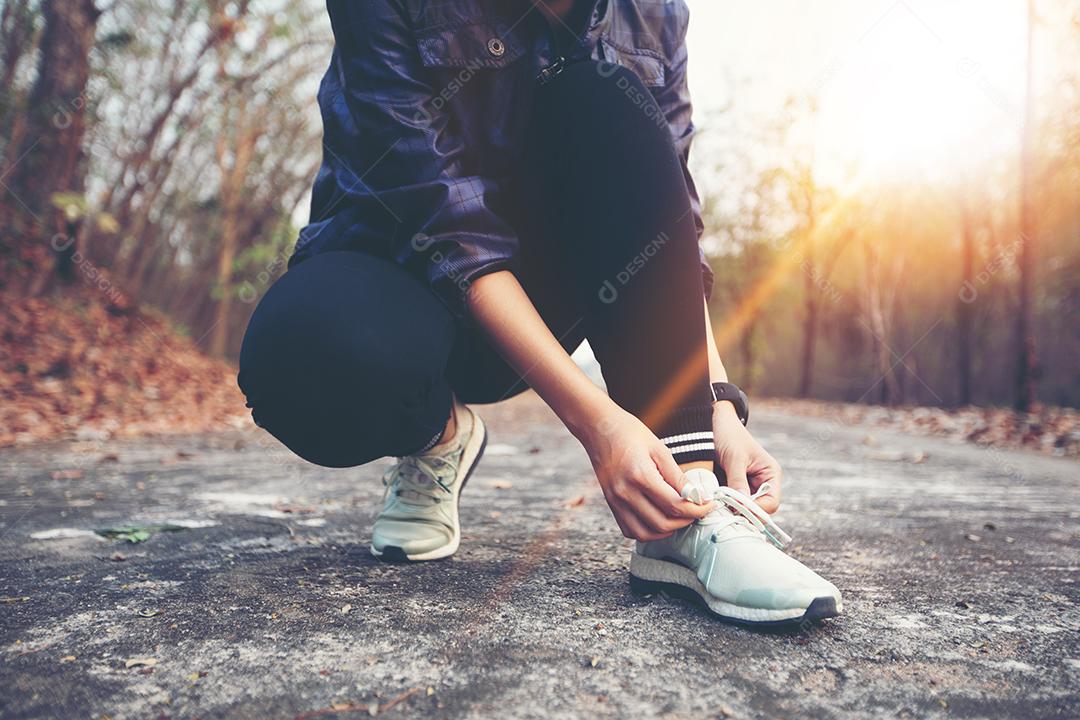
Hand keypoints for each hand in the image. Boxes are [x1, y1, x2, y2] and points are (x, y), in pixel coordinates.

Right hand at [578, 406, 715, 540]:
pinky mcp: (611, 505)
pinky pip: (630, 530)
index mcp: (640, 475)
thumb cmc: (630, 434)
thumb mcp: (659, 449)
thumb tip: (696, 496)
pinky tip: (659, 520)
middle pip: (662, 523)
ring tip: (680, 518)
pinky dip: (648, 532)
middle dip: (686, 521)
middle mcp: (626, 493)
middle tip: (697, 511)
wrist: (599, 429)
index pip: (675, 505)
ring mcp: (616, 501)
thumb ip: (677, 476)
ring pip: (646, 533)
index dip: (697, 509)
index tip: (709, 505)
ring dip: (667, 531)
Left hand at [713, 402, 782, 513]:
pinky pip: (731, 504)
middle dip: (743, 512)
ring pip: (743, 510)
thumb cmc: (728, 434)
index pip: (771, 503)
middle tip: (723, 511)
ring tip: (717, 506)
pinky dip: (723, 506)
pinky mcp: (732, 489)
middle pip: (758, 511)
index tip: (735, 509)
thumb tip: (741, 505)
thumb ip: (738, 481)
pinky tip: (713, 503)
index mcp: (770, 474)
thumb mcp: (734, 457)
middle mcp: (762, 484)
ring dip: (731, 510)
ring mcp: (747, 488)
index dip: (755, 510)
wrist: (712, 422)